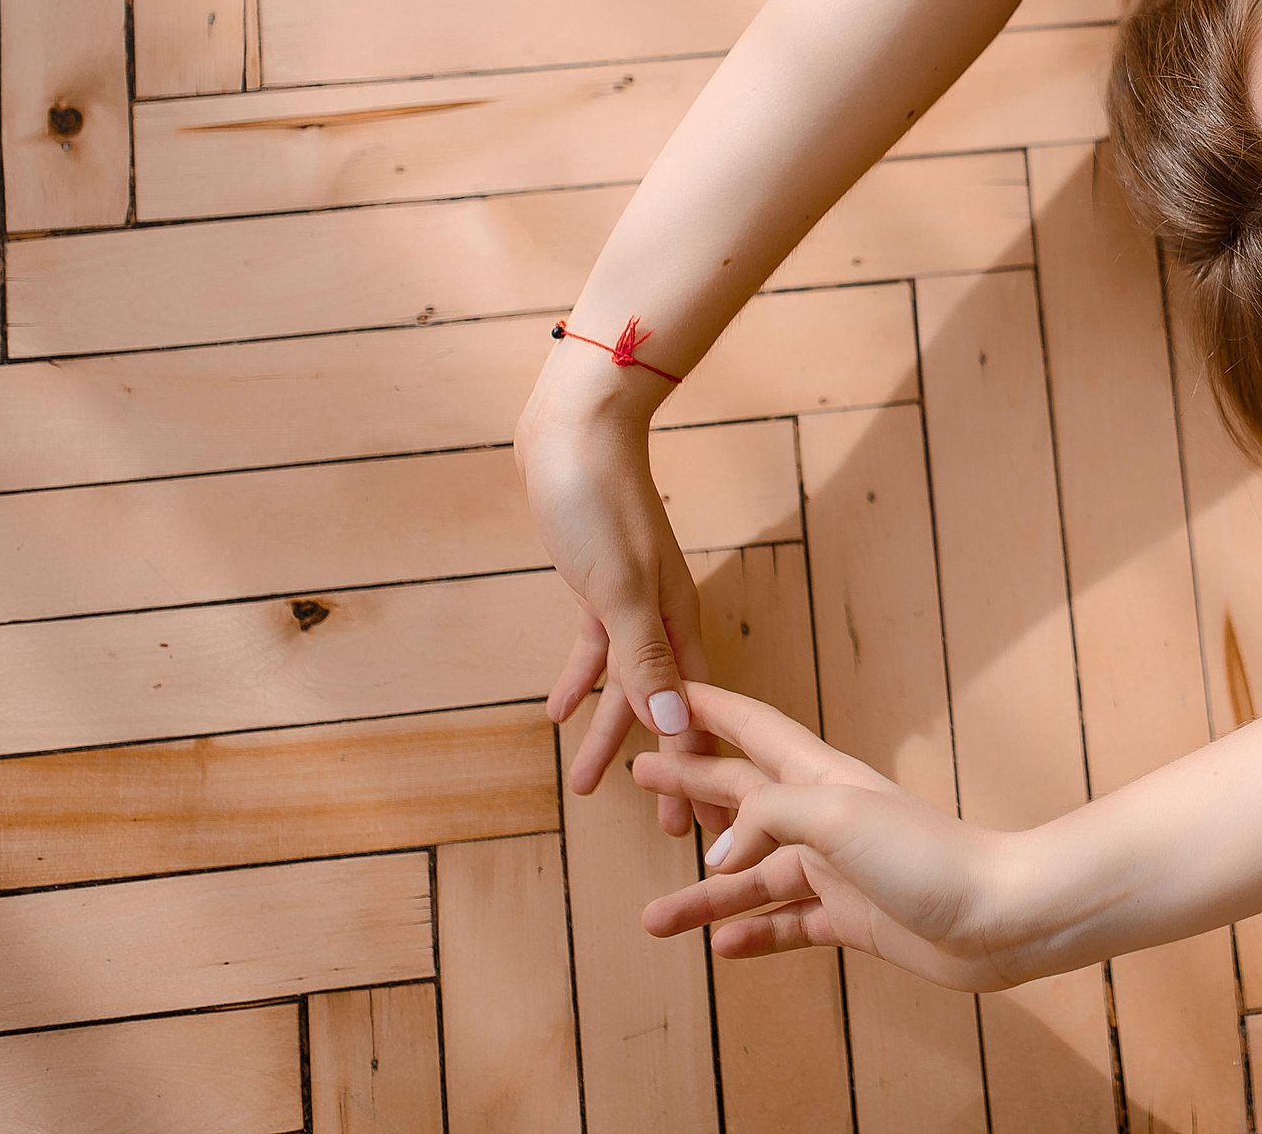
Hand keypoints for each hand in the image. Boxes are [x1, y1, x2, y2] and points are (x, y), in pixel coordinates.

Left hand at [514, 387, 727, 837]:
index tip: (704, 830)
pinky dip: (581, 681)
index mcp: (678, 625)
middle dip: (667, 770)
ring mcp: (633, 602)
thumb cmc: (597, 504)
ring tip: (590, 786)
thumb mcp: (617, 589)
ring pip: (628, 687)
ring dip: (612, 734)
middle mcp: (664, 620)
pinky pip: (596, 650)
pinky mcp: (600, 585)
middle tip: (669, 830)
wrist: (577, 431)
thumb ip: (642, 659)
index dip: (697, 773)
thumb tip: (669, 727)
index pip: (693, 717)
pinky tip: (557, 711)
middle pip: (665, 710)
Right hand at [632, 684, 1041, 992]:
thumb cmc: (928, 856)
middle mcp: (827, 818)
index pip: (754, 731)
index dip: (710, 711)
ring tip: (652, 920)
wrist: (1000, 915)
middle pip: (742, 798)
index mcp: (823, 778)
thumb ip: (769, 816)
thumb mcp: (837, 816)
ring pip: (755, 878)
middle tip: (637, 778)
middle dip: (691, 788)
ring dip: (705, 897)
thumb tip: (721, 854)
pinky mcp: (856, 918)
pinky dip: (755, 933)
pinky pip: (790, 923)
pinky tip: (720, 946)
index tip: (666, 695)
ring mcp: (840, 870)